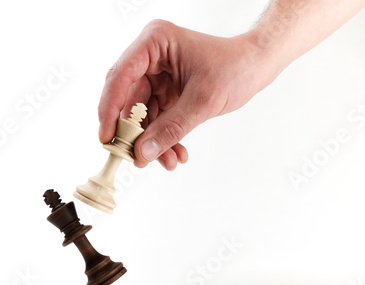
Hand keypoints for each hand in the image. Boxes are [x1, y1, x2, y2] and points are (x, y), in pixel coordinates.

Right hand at [98, 20, 281, 169]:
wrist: (257, 66)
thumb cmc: (236, 68)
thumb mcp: (203, 100)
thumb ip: (172, 128)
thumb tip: (143, 152)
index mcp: (155, 42)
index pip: (121, 76)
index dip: (110, 108)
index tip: (106, 137)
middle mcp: (151, 57)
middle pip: (128, 99)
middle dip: (134, 132)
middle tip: (133, 157)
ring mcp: (158, 76)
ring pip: (143, 114)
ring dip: (153, 141)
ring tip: (166, 161)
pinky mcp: (166, 91)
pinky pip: (157, 119)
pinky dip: (164, 138)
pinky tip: (175, 154)